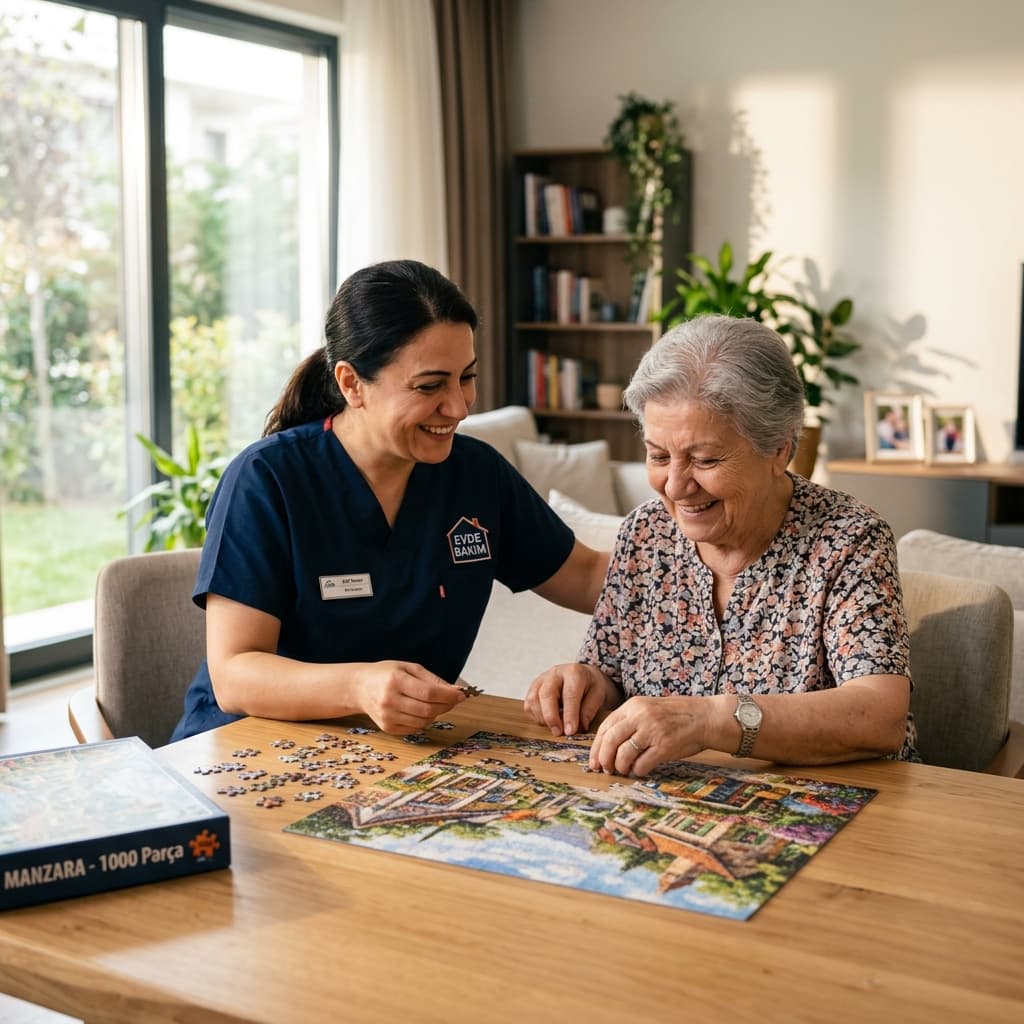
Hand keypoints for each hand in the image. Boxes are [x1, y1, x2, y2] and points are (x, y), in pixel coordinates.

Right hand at [354, 661, 465, 733]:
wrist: (360, 687)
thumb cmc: (386, 674)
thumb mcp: (409, 667)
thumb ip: (432, 679)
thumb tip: (455, 691)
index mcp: (395, 680)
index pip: (429, 693)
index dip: (448, 696)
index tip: (461, 695)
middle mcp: (389, 700)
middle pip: (427, 710)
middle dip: (446, 706)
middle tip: (453, 700)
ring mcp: (387, 716)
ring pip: (423, 722)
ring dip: (435, 714)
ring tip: (435, 703)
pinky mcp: (387, 727)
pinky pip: (414, 728)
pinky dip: (423, 721)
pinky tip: (420, 710)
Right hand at [523, 662, 619, 736]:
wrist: (583, 674)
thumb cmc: (591, 685)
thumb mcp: (599, 694)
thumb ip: (589, 709)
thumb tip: (581, 727)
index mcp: (574, 672)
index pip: (569, 694)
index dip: (569, 715)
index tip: (571, 731)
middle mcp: (555, 673)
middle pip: (546, 695)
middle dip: (551, 717)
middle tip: (558, 733)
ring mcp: (542, 679)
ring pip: (533, 699)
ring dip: (542, 718)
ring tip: (554, 728)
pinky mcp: (533, 687)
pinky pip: (528, 704)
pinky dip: (535, 716)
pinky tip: (547, 722)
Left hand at [589, 696, 707, 775]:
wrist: (705, 717)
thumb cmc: (676, 716)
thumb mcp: (649, 710)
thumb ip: (630, 722)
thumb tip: (607, 745)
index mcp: (633, 706)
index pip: (605, 727)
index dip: (596, 747)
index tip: (594, 761)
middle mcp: (641, 716)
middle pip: (610, 740)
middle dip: (604, 759)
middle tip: (605, 769)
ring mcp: (653, 730)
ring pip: (624, 754)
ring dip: (620, 767)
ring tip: (624, 770)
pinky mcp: (665, 746)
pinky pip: (642, 764)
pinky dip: (637, 771)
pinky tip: (640, 771)